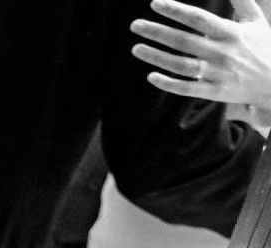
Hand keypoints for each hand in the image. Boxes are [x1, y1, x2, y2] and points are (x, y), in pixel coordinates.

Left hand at [132, 0, 270, 106]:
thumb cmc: (265, 47)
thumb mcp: (256, 21)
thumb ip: (242, 2)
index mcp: (231, 32)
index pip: (198, 18)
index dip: (175, 10)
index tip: (155, 4)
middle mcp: (222, 52)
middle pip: (183, 41)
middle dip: (157, 32)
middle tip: (135, 26)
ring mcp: (217, 73)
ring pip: (181, 65)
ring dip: (156, 57)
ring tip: (136, 49)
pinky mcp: (214, 92)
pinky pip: (187, 88)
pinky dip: (168, 84)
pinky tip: (150, 76)